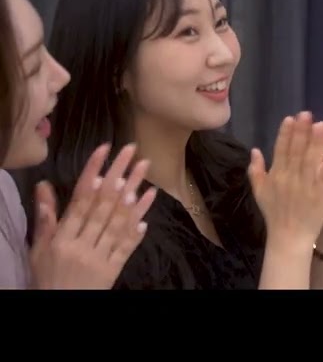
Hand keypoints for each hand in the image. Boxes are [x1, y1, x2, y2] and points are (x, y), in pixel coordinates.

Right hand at [29, 143, 156, 289]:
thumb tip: (43, 184)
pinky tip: (149, 201)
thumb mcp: (38, 249)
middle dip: (119, 174)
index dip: (93, 172)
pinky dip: (139, 221)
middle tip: (132, 151)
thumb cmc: (47, 276)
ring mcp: (101, 256)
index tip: (104, 149)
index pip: (80, 199)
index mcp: (62, 238)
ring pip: (119, 220)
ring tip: (143, 169)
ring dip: (133, 192)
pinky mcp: (114, 268)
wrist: (61, 308)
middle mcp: (83, 245)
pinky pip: (129, 243)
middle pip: (104, 204)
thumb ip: (45, 218)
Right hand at [248, 114, 322, 249]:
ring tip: (321, 124)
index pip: (280, 150)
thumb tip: (254, 150)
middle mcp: (290, 178)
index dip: (285, 134)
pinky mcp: (319, 195)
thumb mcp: (260, 192)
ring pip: (311, 160)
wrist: (288, 238)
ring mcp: (305, 186)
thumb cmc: (275, 214)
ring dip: (316, 142)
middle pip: (296, 151)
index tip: (291, 118)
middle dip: (301, 132)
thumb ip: (256, 171)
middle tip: (306, 113)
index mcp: (276, 176)